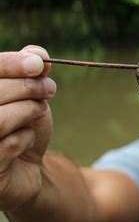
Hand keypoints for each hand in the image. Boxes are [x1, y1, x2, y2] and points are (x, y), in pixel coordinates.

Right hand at [0, 46, 54, 210]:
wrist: (25, 167)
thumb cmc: (21, 126)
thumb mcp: (27, 96)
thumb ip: (28, 74)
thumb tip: (38, 54)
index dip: (10, 64)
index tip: (39, 63)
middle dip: (28, 87)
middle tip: (49, 89)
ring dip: (28, 111)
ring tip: (39, 111)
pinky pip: (6, 146)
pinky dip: (25, 139)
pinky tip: (26, 141)